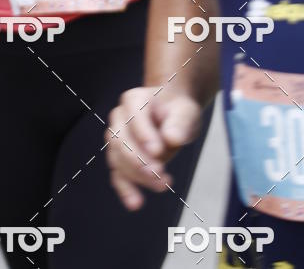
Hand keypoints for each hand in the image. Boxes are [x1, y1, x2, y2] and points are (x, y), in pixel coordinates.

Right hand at [105, 87, 201, 210]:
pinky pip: (117, 176)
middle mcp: (120, 118)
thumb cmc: (178, 112)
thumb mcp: (186, 112)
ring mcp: (117, 139)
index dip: (143, 133)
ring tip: (163, 185)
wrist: (173, 117)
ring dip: (137, 176)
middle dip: (138, 159)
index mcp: (135, 99)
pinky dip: (125, 190)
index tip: (158, 150)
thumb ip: (180, 122)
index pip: (133, 115)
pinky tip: (136, 203)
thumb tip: (171, 138)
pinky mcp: (120, 160)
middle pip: (120, 139)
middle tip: (160, 173)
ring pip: (118, 159)